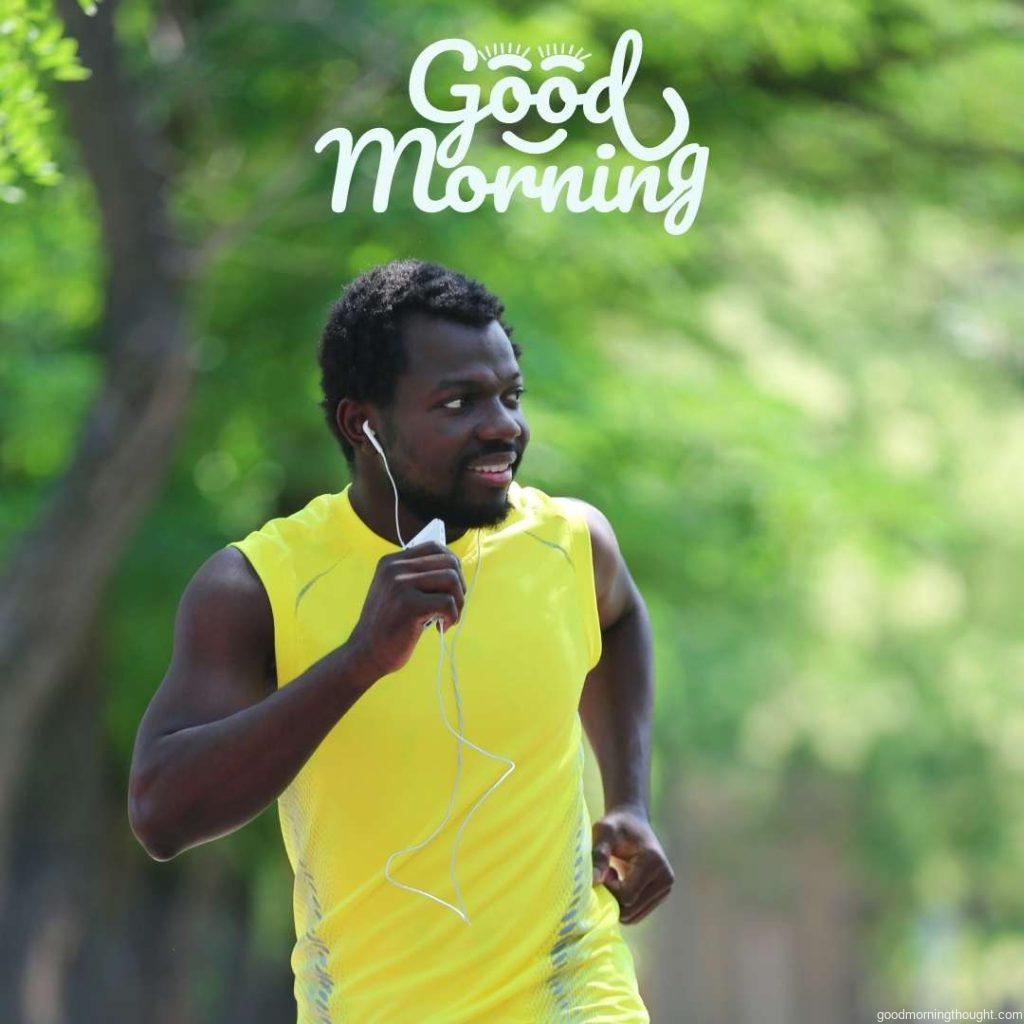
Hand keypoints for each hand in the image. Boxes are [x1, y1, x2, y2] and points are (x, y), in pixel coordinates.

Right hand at [347, 541, 465, 680]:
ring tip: (447, 618)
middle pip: (449, 562)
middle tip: (453, 607)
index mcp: (391, 561)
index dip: (452, 565)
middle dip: (459, 586)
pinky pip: (448, 602)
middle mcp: (395, 568)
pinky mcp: (410, 604)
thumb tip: (455, 568)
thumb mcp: (396, 591)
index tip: (451, 587)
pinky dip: (452, 617)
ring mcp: (401, 584)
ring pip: (451, 579)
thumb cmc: (387, 625)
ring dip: (458, 602)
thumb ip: (417, 576)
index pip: (435, 547)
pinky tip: (441, 628)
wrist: (365, 653)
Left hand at [591, 805, 674, 925]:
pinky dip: (623, 904)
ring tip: (614, 876)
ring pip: (632, 916)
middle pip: (630, 910)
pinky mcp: (660, 895)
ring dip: (617, 901)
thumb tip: (593, 881)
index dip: (609, 888)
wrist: (633, 821)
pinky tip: (621, 883)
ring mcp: (665, 889)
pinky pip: (636, 914)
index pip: (627, 896)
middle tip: (607, 873)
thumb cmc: (616, 825)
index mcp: (653, 862)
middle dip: (612, 897)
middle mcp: (665, 879)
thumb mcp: (604, 832)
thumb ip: (598, 855)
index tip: (604, 869)